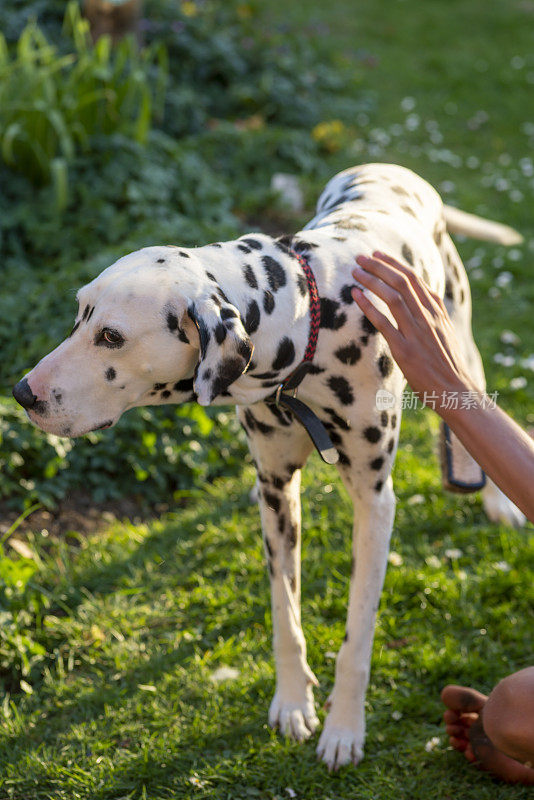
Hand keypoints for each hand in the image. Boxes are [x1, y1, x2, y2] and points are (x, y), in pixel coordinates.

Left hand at [351, 252, 476, 401]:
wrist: (457, 391)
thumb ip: (434, 315)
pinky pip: (383, 323)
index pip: (415, 279)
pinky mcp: (405, 350)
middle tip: (360, 257)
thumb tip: (424, 300)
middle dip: (379, 266)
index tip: (378, 255)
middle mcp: (428, 317)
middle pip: (402, 282)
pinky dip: (368, 306)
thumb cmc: (448, 365)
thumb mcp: (446, 333)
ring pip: (393, 296)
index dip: (394, 264)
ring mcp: (417, 333)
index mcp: (437, 312)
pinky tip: (355, 295)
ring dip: (372, 280)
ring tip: (355, 271)